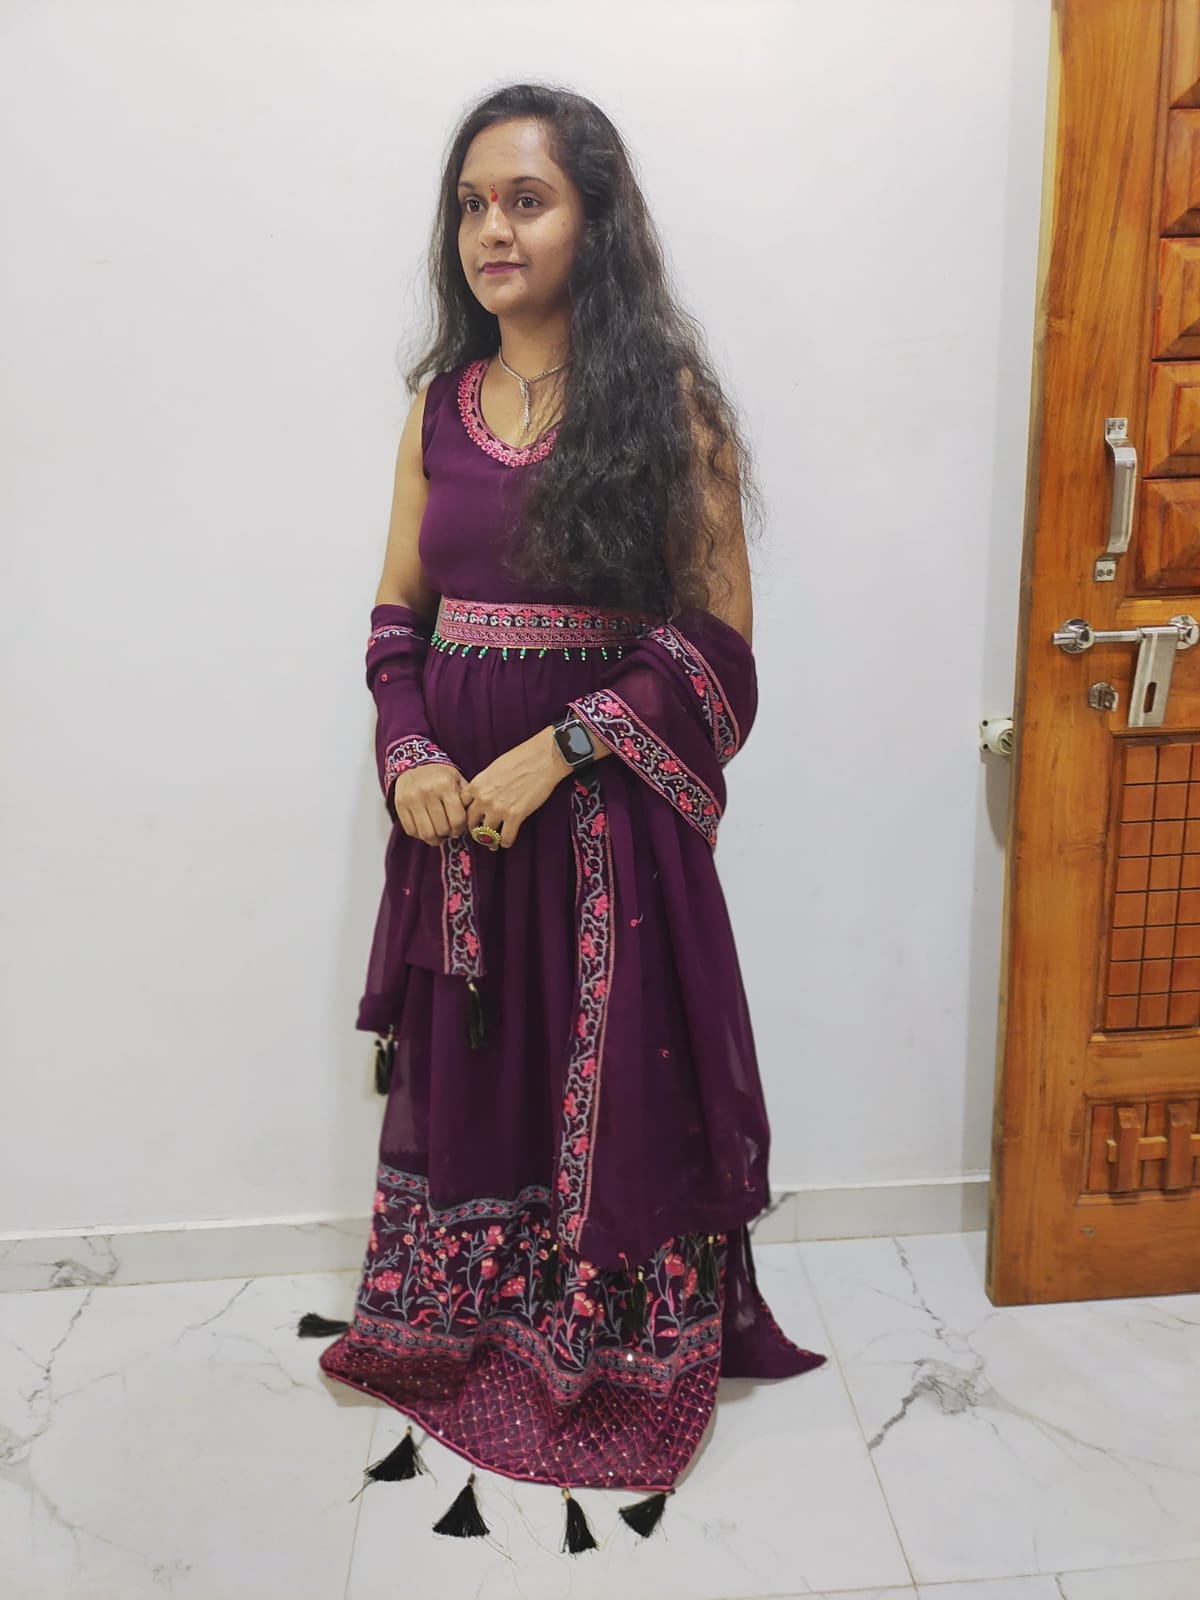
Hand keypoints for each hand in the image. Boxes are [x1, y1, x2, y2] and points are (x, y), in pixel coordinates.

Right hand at [392, 762, 469, 846]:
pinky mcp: (400, 805)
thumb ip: (466, 800)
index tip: (458, 829)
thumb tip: (471, 822)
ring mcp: (412, 799)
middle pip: (442, 829)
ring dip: (434, 838)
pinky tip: (425, 827)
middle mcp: (428, 792)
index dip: (459, 830)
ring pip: (426, 833)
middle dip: (447, 834)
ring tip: (437, 832)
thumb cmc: (441, 776)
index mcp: (446, 786)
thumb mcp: (457, 781)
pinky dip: (420, 835)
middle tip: (448, 831)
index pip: (457, 820)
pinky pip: (411, 830)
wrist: (415, 764)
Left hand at [459, 727, 572, 848]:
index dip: (466, 814)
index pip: (461, 807)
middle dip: (475, 829)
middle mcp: (483, 799)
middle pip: (470, 823)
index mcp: (476, 785)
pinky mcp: (515, 816)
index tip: (471, 818)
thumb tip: (481, 797)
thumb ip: (483, 785)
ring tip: (495, 841)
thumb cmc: (520, 758)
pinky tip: (507, 840)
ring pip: (486, 834)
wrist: (542, 759)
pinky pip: (505, 839)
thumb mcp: (493, 769)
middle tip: (481, 833)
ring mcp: (498, 809)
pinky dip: (506, 842)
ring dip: (490, 839)